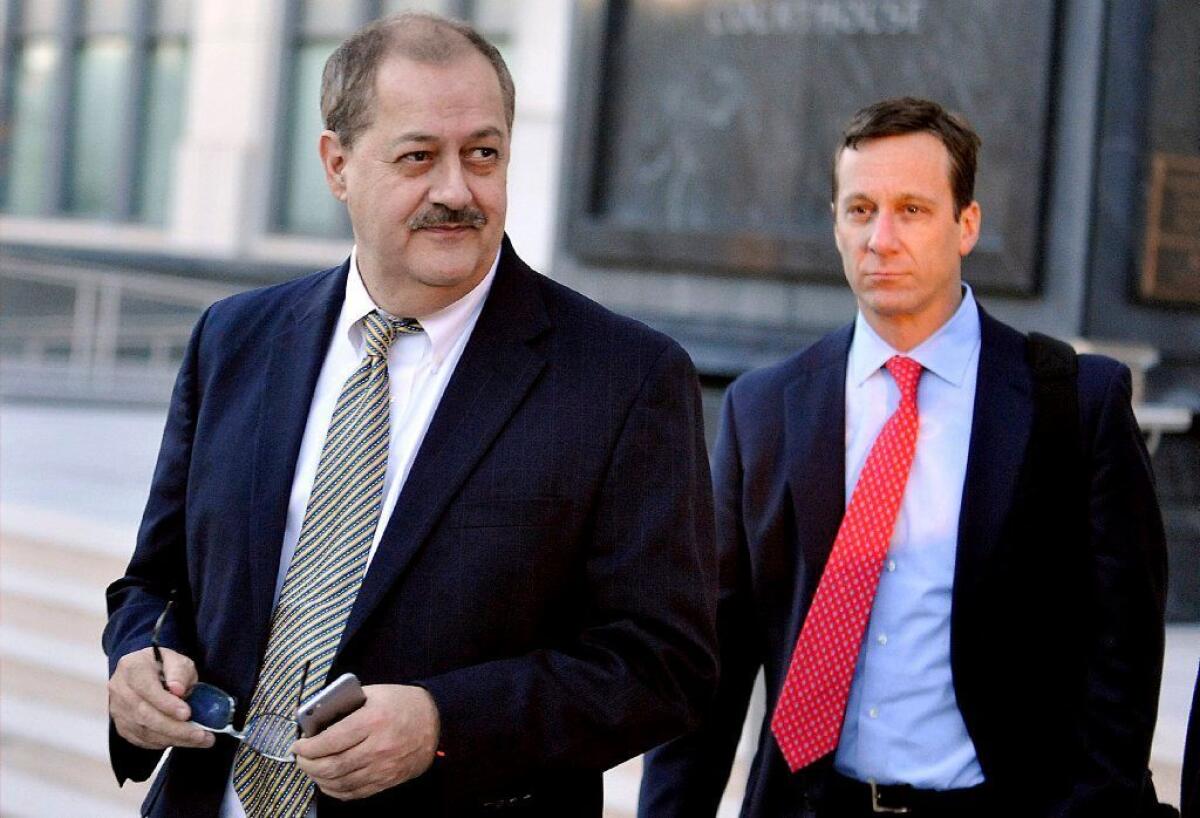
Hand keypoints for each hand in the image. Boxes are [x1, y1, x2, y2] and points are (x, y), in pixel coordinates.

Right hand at [108, 646, 214, 750]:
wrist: (147, 672)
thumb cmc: (165, 665)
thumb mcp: (177, 660)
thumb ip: (179, 671)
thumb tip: (177, 690)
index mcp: (132, 667)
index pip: (146, 688)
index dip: (166, 704)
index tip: (187, 713)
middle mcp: (120, 690)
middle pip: (144, 715)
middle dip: (175, 728)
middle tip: (200, 734)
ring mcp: (118, 710)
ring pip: (143, 731)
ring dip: (173, 738)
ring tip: (199, 739)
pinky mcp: (122, 726)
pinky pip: (142, 740)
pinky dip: (163, 742)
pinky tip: (183, 740)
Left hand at [293, 684, 438, 800]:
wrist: (437, 721)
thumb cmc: (402, 703)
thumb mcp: (373, 693)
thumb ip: (345, 704)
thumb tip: (315, 718)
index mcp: (372, 721)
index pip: (330, 741)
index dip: (307, 747)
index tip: (298, 745)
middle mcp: (377, 747)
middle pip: (332, 766)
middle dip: (308, 765)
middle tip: (300, 759)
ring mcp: (383, 767)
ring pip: (341, 783)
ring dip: (319, 779)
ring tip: (311, 770)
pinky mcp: (388, 780)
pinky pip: (355, 792)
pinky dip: (336, 790)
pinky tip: (328, 782)